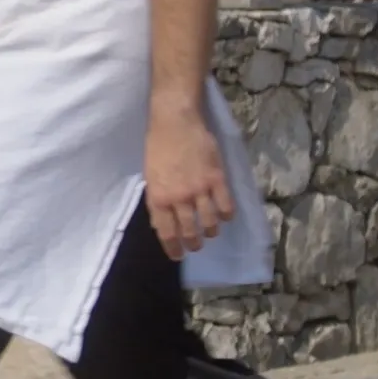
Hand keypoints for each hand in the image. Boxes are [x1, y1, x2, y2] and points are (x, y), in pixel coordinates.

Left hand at [144, 100, 236, 258]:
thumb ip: (157, 200)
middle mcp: (178, 198)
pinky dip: (227, 215)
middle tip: (196, 246)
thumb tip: (162, 222)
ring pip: (210, 223)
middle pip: (190, 232)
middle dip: (194, 244)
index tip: (178, 256)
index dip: (173, 248)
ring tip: (211, 232)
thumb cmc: (158, 146)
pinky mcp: (217, 180)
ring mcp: (199, 190)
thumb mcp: (150, 176)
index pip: (166, 232)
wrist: (175, 121)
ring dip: (211, 232)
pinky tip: (225, 216)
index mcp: (157, 197)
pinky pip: (226, 206)